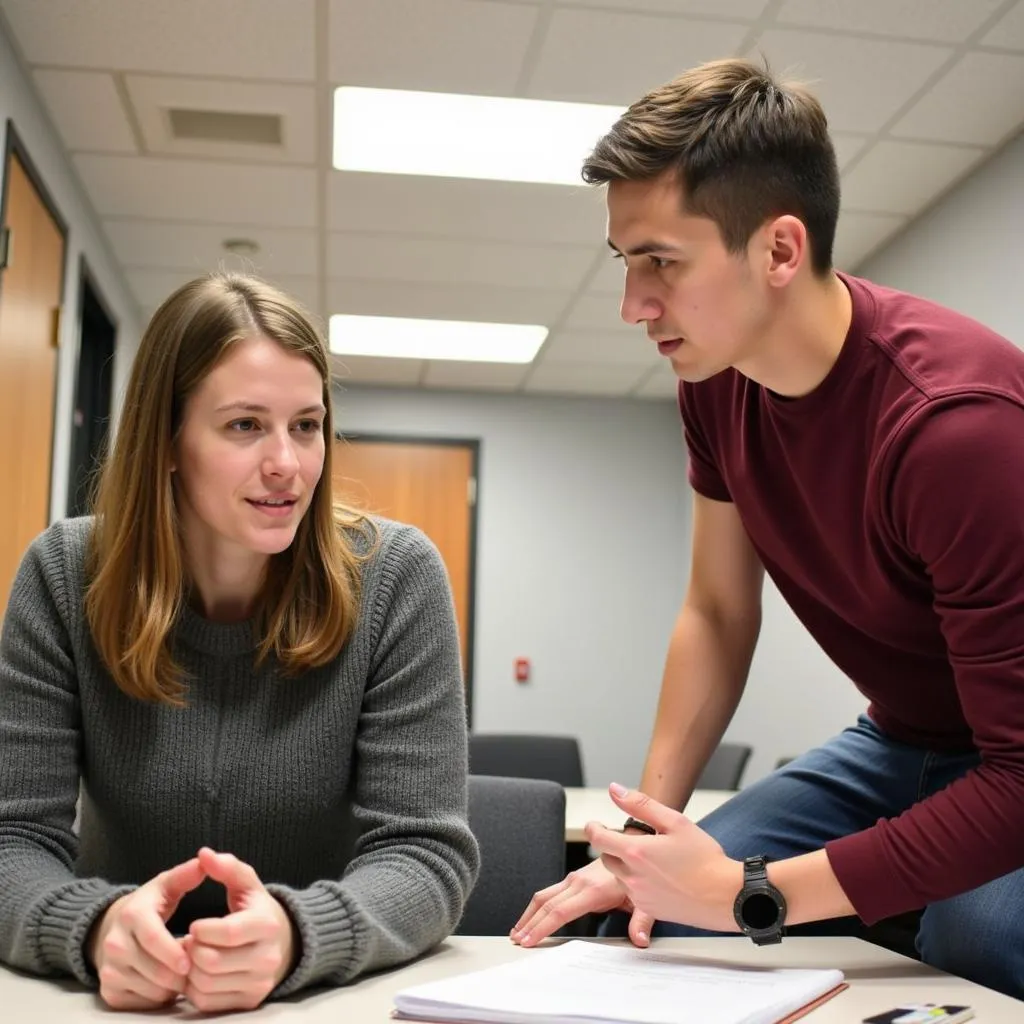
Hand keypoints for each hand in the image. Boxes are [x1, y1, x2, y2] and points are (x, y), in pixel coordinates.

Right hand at [88, 857, 204, 1009]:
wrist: (111, 928)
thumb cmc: (150, 905)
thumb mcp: (165, 885)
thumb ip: (185, 875)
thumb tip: (204, 861)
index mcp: (131, 915)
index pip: (152, 938)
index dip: (172, 951)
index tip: (190, 960)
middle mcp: (114, 944)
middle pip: (152, 969)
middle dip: (178, 972)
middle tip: (195, 968)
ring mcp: (108, 970)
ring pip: (148, 988)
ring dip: (170, 986)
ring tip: (182, 973)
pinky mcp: (108, 991)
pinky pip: (140, 1003)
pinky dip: (157, 997)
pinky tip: (166, 983)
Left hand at [182, 847, 297, 1012]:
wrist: (284, 943)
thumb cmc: (256, 910)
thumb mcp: (247, 884)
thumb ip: (227, 867)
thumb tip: (204, 854)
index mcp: (267, 924)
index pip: (227, 932)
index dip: (202, 929)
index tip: (194, 924)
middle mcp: (268, 957)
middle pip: (211, 961)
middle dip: (193, 950)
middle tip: (191, 940)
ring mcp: (260, 983)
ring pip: (206, 984)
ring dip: (191, 970)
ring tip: (196, 954)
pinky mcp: (249, 1001)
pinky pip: (207, 1002)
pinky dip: (195, 988)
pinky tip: (201, 972)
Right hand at [510, 856, 653, 948]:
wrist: (634, 846)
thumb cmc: (639, 872)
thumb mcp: (644, 898)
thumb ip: (641, 920)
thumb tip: (640, 940)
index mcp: (594, 890)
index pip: (561, 911)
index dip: (543, 927)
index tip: (529, 941)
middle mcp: (579, 882)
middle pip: (547, 904)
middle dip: (529, 924)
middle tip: (516, 941)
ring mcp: (574, 879)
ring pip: (543, 896)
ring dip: (528, 914)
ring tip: (517, 931)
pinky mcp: (573, 879)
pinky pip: (549, 892)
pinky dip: (536, 906)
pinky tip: (531, 917)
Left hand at [585, 783, 741, 931]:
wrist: (726, 896)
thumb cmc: (705, 859)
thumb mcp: (674, 821)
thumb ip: (640, 804)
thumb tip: (616, 791)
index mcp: (635, 852)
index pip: (598, 838)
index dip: (592, 828)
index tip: (594, 824)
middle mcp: (632, 877)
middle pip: (605, 857)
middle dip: (612, 846)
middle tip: (633, 840)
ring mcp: (640, 896)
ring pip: (618, 876)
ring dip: (624, 865)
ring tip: (651, 858)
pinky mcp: (649, 910)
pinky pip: (632, 894)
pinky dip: (637, 882)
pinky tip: (659, 877)